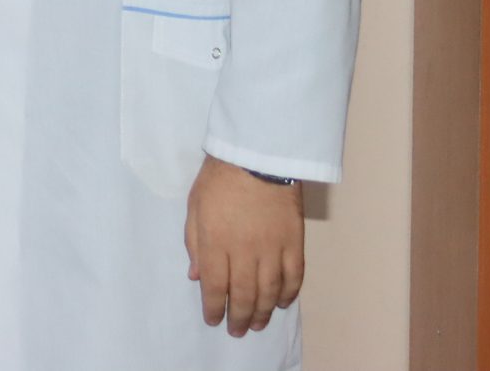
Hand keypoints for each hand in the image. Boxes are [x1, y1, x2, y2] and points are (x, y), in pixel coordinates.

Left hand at [186, 157, 302, 335]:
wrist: (258, 158)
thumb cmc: (219, 180)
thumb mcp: (194, 207)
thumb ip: (194, 243)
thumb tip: (197, 276)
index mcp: (217, 243)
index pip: (216, 286)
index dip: (214, 308)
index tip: (213, 320)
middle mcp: (246, 252)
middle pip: (244, 294)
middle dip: (239, 317)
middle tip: (237, 331)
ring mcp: (273, 249)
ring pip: (270, 291)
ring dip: (264, 312)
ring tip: (258, 325)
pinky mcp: (295, 243)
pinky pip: (294, 276)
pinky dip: (289, 293)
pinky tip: (283, 303)